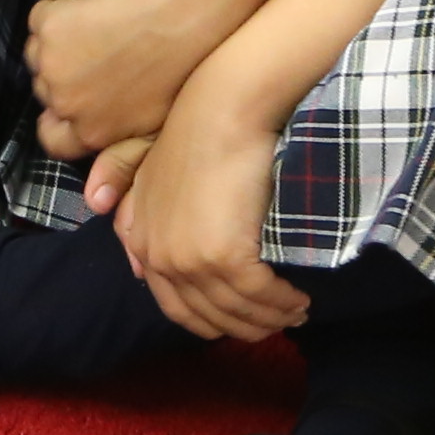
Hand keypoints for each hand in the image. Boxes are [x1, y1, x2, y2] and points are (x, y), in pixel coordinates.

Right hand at [26, 0, 219, 165]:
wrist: (185, 15)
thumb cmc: (181, 72)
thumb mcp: (157, 129)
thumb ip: (122, 164)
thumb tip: (95, 202)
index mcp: (89, 132)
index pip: (52, 139)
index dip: (61, 120)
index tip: (76, 102)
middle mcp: (63, 102)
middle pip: (45, 94)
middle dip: (63, 80)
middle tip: (96, 61)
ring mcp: (52, 62)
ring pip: (38, 57)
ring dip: (57, 48)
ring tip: (97, 36)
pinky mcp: (50, 25)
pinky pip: (40, 21)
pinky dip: (57, 15)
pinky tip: (91, 12)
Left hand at [100, 118, 304, 343]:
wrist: (224, 108)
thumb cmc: (196, 131)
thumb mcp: (150, 177)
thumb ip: (136, 220)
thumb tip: (137, 271)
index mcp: (141, 241)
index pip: (175, 307)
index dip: (211, 320)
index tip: (240, 320)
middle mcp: (160, 257)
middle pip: (209, 316)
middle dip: (245, 326)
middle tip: (276, 324)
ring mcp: (190, 260)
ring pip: (237, 309)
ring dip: (269, 318)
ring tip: (296, 312)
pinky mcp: (225, 256)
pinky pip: (260, 295)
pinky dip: (282, 302)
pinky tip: (298, 299)